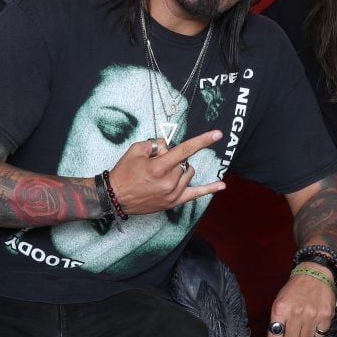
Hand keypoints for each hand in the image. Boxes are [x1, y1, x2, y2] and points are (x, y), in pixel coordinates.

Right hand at [107, 130, 225, 214]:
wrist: (114, 197)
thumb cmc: (124, 172)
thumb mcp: (136, 150)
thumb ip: (157, 144)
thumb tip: (170, 147)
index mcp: (159, 167)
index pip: (185, 149)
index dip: (203, 140)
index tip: (217, 134)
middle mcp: (169, 182)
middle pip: (184, 161)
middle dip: (174, 158)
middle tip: (157, 162)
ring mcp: (173, 193)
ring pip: (188, 173)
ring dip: (181, 168)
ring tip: (163, 173)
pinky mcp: (174, 202)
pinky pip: (196, 195)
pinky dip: (209, 189)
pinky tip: (222, 185)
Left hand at [266, 269, 335, 336]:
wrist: (315, 273)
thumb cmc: (295, 288)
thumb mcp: (280, 302)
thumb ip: (276, 323)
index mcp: (280, 309)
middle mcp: (295, 313)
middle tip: (294, 331)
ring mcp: (311, 315)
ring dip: (305, 335)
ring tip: (306, 322)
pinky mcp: (325, 316)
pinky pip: (320, 334)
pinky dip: (317, 330)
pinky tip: (315, 319)